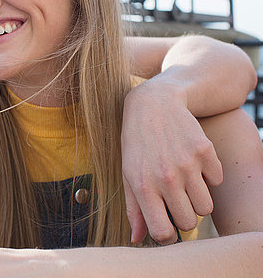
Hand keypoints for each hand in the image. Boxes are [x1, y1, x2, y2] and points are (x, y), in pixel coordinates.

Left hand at [121, 80, 222, 243]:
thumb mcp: (128, 173)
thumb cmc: (137, 143)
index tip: (165, 226)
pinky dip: (208, 176)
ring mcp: (188, 164)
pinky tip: (192, 162)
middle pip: (188, 223)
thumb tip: (136, 239)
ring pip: (205, 208)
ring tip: (184, 183)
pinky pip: (216, 181)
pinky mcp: (206, 152)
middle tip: (174, 200)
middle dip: (182, 216)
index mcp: (143, 186)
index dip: (166, 235)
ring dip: (197, 199)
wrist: (154, 104)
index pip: (163, 232)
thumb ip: (133, 209)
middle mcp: (166, 177)